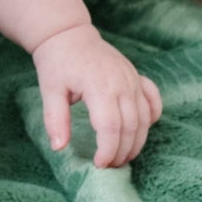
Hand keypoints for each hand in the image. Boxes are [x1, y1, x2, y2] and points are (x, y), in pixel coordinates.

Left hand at [32, 23, 162, 169]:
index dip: (108, 150)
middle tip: (110, 166)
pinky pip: (153, 99)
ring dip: (138, 141)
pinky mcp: (136, 76)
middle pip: (131, 126)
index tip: (99, 164)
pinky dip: (153, 116)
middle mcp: (122, 83)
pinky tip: (143, 130)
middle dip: (123, 151)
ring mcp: (132, 79)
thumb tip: (58, 147)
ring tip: (124, 156)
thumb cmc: (57, 63)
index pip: (111, 127)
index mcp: (99, 87)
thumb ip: (55, 119)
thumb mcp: (49, 90)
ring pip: (145, 117)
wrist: (68, 35)